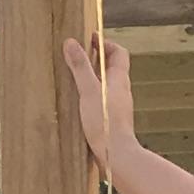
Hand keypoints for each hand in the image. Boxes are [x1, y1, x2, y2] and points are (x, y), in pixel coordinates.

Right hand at [60, 34, 138, 168]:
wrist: (117, 155)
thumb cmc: (105, 122)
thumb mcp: (88, 90)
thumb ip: (80, 67)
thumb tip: (71, 42)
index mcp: (119, 79)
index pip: (118, 52)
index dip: (105, 43)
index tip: (89, 38)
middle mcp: (122, 91)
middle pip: (113, 68)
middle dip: (97, 59)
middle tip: (79, 55)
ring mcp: (119, 106)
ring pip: (108, 85)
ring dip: (94, 78)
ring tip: (75, 76)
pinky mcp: (112, 120)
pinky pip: (104, 100)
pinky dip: (93, 95)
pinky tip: (80, 101)